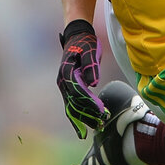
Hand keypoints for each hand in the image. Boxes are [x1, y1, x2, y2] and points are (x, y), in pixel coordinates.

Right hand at [57, 19, 108, 137]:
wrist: (77, 36)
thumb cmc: (85, 42)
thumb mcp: (90, 50)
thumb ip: (91, 65)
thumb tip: (93, 82)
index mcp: (67, 71)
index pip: (78, 91)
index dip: (89, 102)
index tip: (101, 110)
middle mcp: (63, 81)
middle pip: (74, 102)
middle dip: (87, 114)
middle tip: (101, 123)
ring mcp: (64, 86)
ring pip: (72, 107)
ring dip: (83, 118)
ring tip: (96, 127)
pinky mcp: (68, 88)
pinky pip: (72, 105)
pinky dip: (78, 116)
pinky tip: (83, 128)